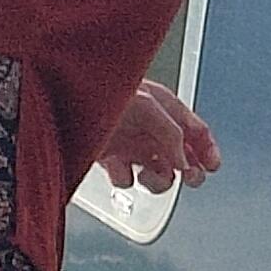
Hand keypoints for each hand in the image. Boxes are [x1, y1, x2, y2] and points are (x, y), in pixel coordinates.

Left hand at [92, 80, 218, 192]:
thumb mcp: (145, 105)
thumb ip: (171, 132)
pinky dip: (126, 178)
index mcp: (161, 106)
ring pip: (157, 169)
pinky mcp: (108, 157)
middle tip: (189, 178)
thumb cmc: (99, 91)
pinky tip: (119, 171)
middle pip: (180, 153)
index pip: (194, 129)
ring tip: (148, 176)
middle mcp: (148, 125)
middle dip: (188, 168)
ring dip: (157, 178)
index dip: (208, 148)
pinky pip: (126, 176)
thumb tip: (185, 161)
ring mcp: (129, 141)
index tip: (212, 166)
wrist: (57, 104)